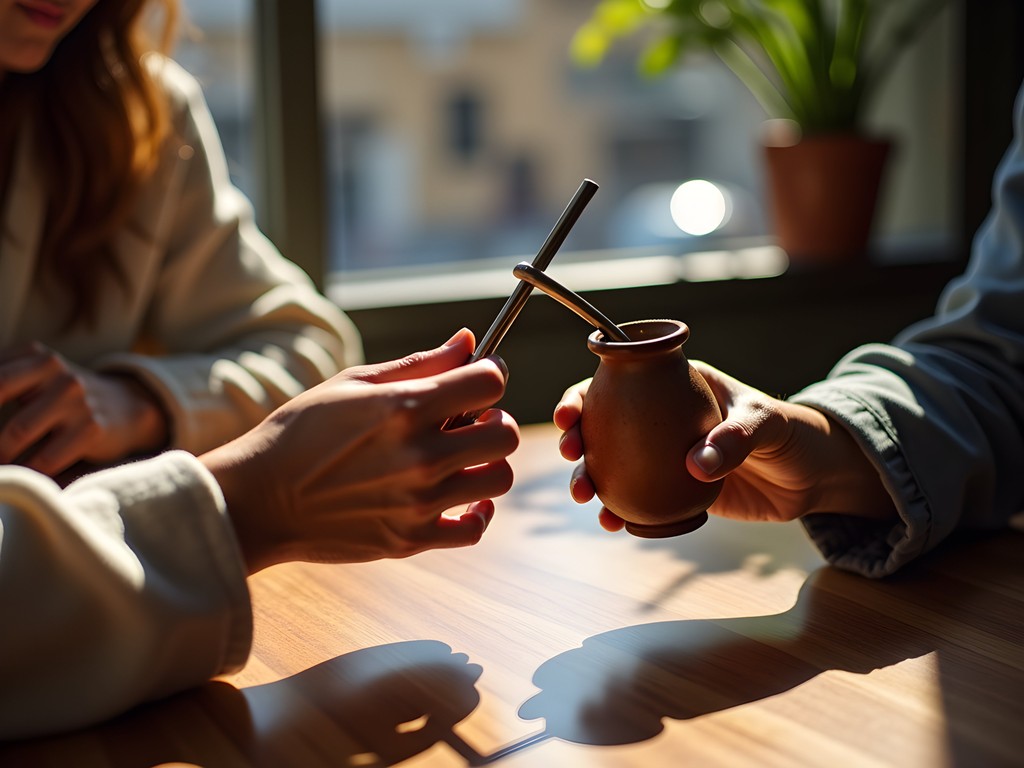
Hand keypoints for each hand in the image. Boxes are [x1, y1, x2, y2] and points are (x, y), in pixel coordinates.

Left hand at [0, 343, 168, 476]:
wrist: (127, 407)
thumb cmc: (64, 397)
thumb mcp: (37, 376)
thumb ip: (4, 381)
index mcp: (36, 355)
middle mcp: (57, 371)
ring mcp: (76, 400)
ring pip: (15, 434)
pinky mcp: (91, 429)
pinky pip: (44, 460)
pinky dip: (25, 473)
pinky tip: (21, 476)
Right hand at [202, 328, 520, 572]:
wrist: (257, 500)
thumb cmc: (299, 433)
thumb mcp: (353, 384)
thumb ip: (418, 363)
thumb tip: (468, 341)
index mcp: (404, 409)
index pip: (490, 381)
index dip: (491, 373)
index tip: (479, 377)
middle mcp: (419, 456)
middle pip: (505, 433)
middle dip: (495, 418)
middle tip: (471, 419)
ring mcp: (418, 502)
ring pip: (499, 478)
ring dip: (488, 462)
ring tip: (461, 456)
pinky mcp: (411, 538)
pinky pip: (475, 529)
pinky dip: (478, 512)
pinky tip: (463, 496)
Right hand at [554, 362, 894, 528]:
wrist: (810, 476)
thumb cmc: (789, 432)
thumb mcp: (766, 422)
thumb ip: (734, 438)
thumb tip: (696, 467)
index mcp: (673, 387)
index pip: (615, 383)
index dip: (583, 395)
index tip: (570, 415)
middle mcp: (657, 420)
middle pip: (600, 425)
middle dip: (575, 440)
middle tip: (572, 457)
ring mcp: (660, 458)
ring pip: (610, 466)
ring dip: (589, 479)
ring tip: (585, 497)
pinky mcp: (671, 492)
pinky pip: (635, 500)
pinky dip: (618, 511)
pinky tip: (611, 523)